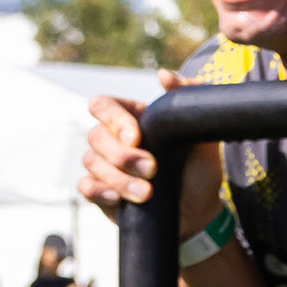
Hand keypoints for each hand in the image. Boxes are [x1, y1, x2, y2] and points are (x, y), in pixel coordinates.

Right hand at [81, 94, 222, 233]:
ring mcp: (103, 165)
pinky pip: (85, 187)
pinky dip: (100, 191)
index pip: (103, 106)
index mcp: (131, 119)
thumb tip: (164, 75)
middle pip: (96, 136)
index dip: (113, 119)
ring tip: (147, 193)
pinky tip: (118, 198)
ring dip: (120, 178)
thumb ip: (188, 99)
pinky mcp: (99, 191)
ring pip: (92, 162)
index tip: (136, 137)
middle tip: (152, 169)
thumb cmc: (198, 169)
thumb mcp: (200, 134)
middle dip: (123, 155)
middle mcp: (111, 139)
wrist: (199, 211)